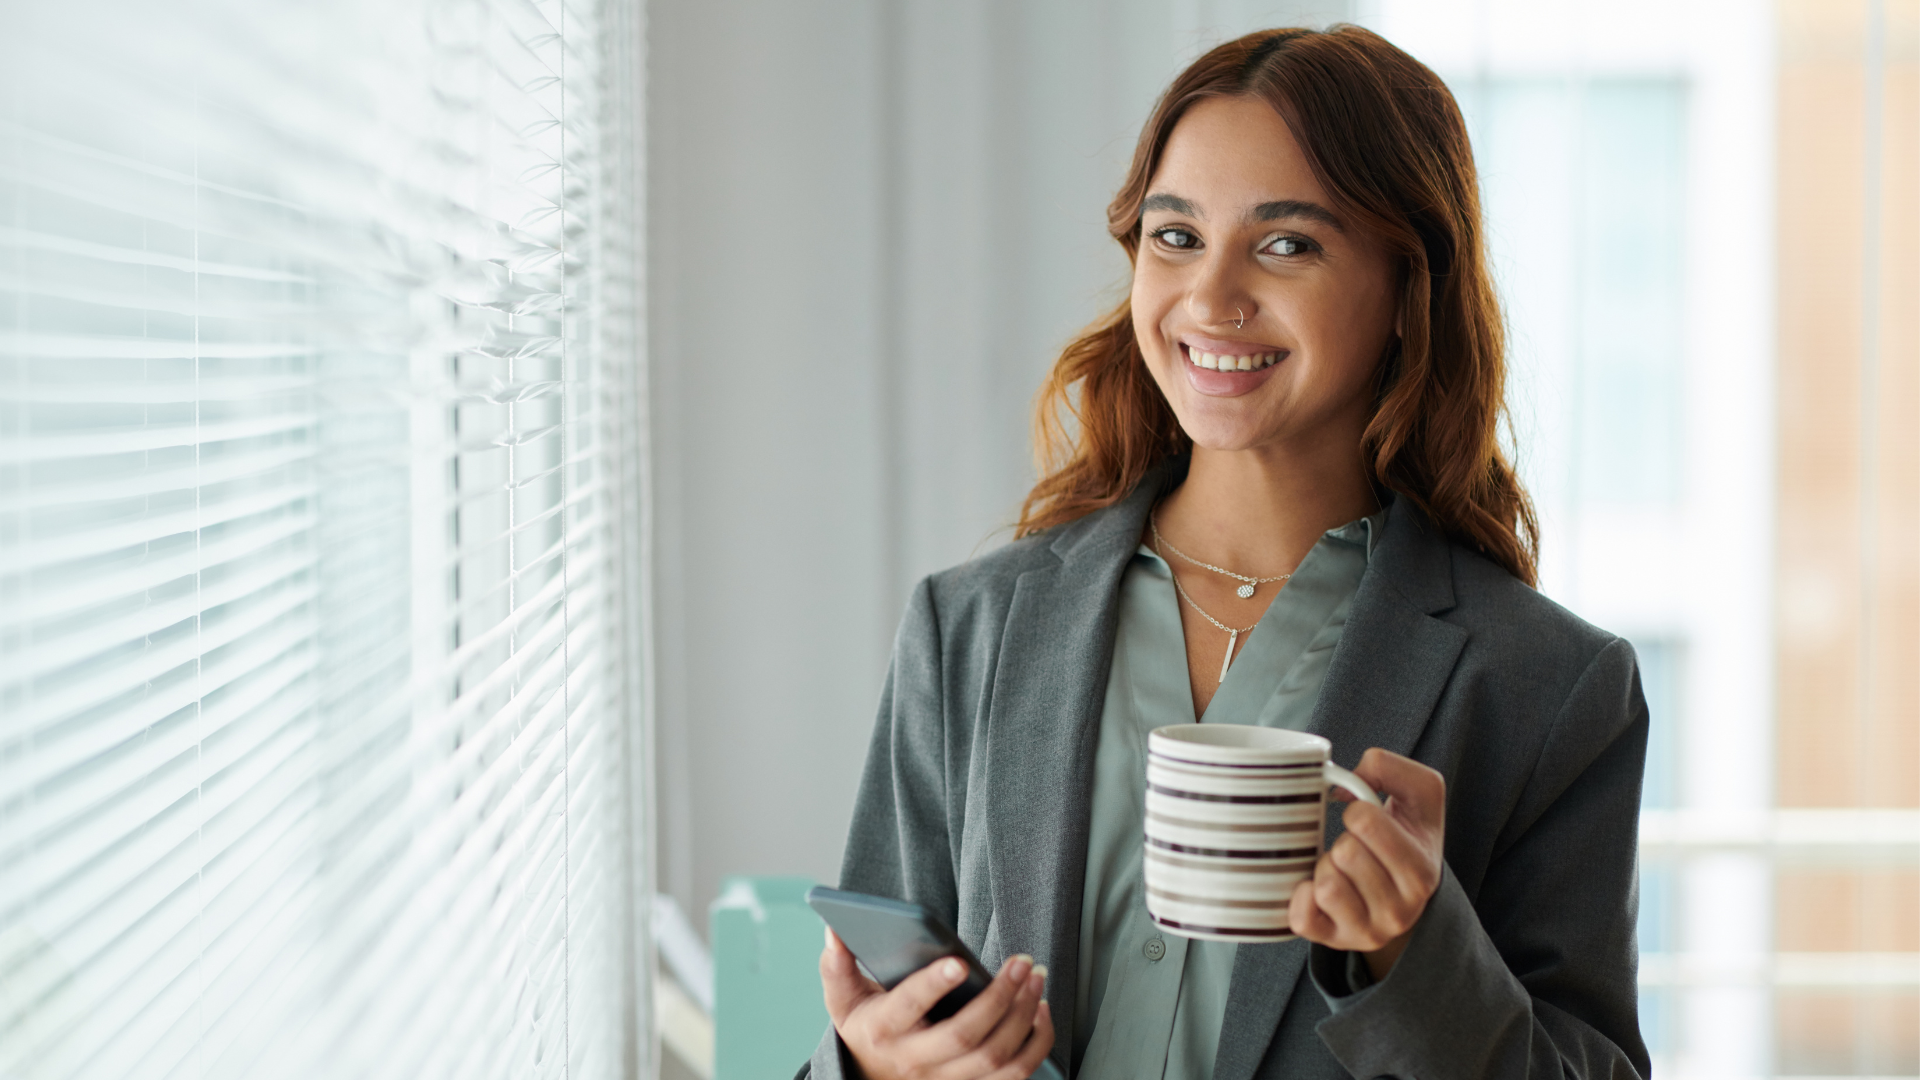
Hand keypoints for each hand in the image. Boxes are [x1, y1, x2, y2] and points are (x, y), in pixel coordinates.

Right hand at [820, 927, 1054, 1079]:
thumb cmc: (867, 1025)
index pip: (910, 1009)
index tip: (959, 962)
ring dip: (1023, 1017)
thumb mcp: (842, 998)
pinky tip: (1042, 1009)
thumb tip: (834, 931)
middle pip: (964, 1036)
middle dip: (999, 997)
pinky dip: (1036, 1043)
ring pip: (995, 1058)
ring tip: (1036, 978)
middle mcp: (916, 1062)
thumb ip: (837, 965)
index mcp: (884, 1031)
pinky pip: (1014, 1074)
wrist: (874, 1076)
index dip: (934, 986)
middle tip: (1023, 962)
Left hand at [1288, 747, 1444, 980]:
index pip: (1366, 822)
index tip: (1366, 819)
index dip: (1358, 810)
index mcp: (1422, 870)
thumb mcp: (1418, 793)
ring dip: (1324, 867)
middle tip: (1356, 848)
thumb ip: (1389, 767)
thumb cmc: (1405, 835)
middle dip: (1343, 840)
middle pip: (1344, 853)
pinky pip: (1302, 918)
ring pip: (1325, 885)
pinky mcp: (1334, 942)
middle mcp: (1401, 910)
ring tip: (1341, 869)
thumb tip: (1342, 786)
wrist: (1404, 893)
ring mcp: (1367, 931)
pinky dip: (1301, 897)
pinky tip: (1315, 887)